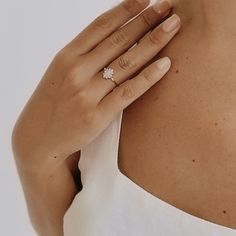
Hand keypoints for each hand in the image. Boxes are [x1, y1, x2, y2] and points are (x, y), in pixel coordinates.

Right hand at [12, 0, 180, 167]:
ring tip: (173, 26)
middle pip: (118, 40)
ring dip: (153, 41)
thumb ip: (84, 56)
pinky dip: (148, 77)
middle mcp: (76, 70)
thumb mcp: (61, 72)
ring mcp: (87, 93)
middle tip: (168, 6)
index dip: (126, 9)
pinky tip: (166, 63)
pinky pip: (128, 92)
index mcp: (66, 56)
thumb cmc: (52, 104)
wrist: (39, 138)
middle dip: (146, 20)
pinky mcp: (97, 116)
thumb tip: (111, 38)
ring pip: (126, 62)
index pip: (101, 25)